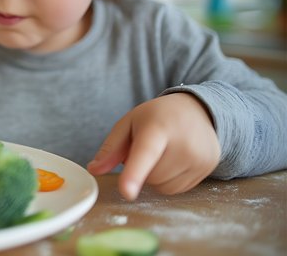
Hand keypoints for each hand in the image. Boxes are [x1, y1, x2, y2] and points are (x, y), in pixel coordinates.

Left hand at [87, 93, 219, 199]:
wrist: (198, 110)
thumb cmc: (158, 116)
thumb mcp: (129, 123)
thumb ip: (110, 147)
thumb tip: (93, 170)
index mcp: (158, 127)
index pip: (145, 153)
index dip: (134, 174)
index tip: (127, 192)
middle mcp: (184, 143)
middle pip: (150, 177)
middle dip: (142, 168)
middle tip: (150, 147)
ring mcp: (200, 157)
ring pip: (162, 187)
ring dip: (155, 176)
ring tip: (163, 152)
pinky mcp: (209, 168)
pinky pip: (177, 190)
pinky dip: (169, 180)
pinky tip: (174, 161)